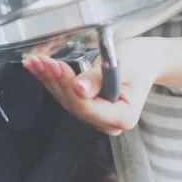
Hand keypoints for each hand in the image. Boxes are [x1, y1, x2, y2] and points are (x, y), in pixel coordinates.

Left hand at [23, 38, 162, 135]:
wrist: (145, 59)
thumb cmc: (139, 61)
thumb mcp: (123, 66)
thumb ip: (100, 79)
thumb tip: (80, 89)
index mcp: (122, 116)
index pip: (89, 108)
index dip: (71, 87)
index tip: (59, 66)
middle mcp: (107, 121)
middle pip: (74, 104)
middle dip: (56, 80)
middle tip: (42, 60)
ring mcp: (96, 115)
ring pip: (66, 100)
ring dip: (48, 79)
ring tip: (35, 61)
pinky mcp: (86, 104)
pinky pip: (65, 94)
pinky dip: (51, 79)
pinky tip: (37, 68)